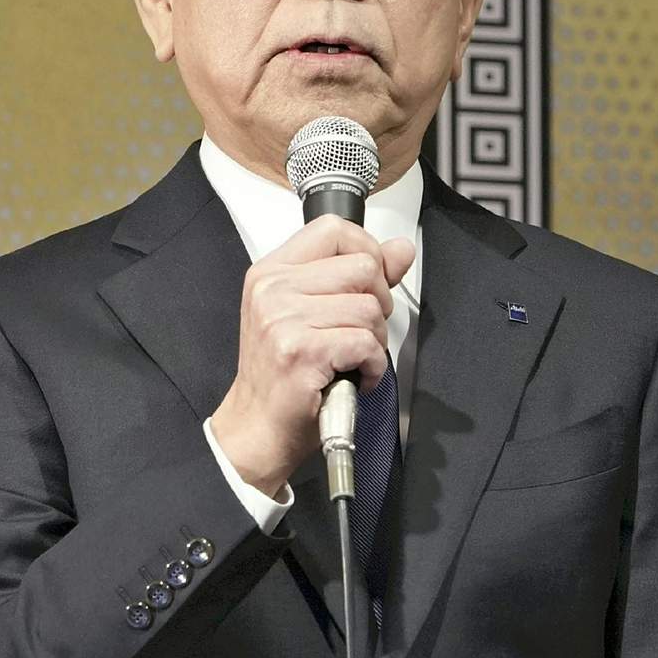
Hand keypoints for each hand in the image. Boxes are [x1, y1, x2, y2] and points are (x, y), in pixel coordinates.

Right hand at [211, 214, 415, 497]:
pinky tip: (354, 376)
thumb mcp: (311, 313)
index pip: (334, 229)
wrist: (256, 429)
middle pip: (362, 267)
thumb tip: (401, 249)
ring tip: (351, 359)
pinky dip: (372, 367)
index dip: (367, 250)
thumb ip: (356, 276)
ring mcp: (283, 319)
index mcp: (272, 272)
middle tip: (360, 331)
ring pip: (369, 308)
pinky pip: (366, 343)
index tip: (369, 283)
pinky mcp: (301, 351)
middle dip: (378, 303)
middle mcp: (273, 289)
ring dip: (374, 340)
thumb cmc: (282, 375)